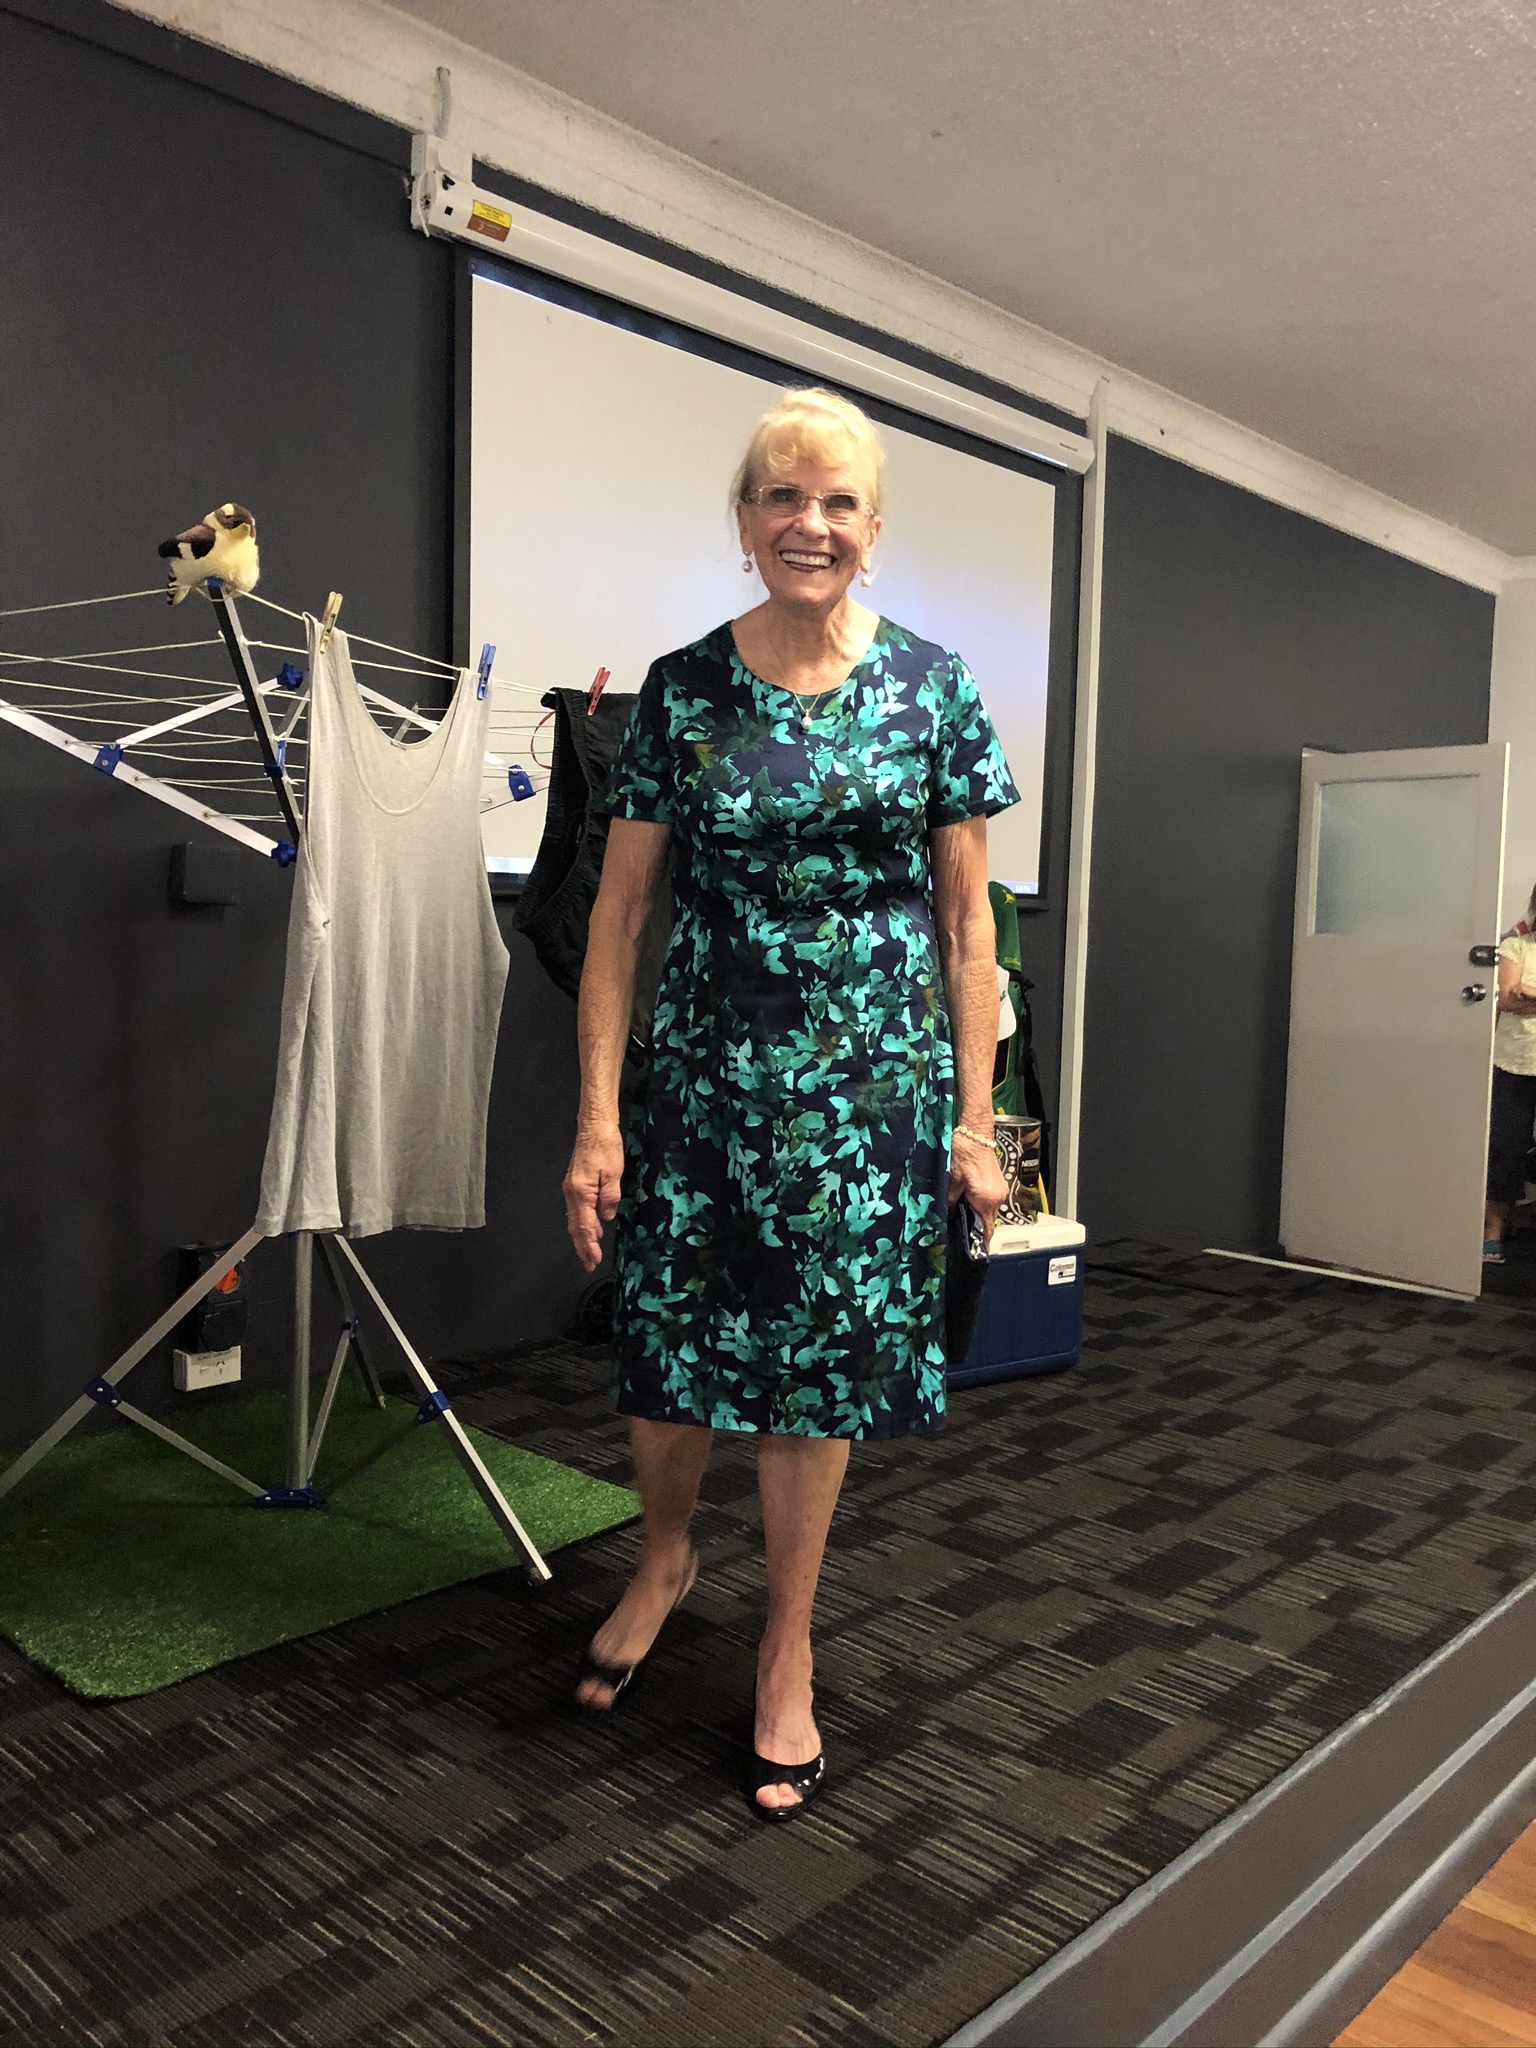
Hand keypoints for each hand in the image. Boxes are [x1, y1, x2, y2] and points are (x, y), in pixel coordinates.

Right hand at [563, 1121, 624, 1271]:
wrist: (593, 1125)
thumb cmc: (605, 1146)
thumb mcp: (614, 1173)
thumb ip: (610, 1197)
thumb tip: (606, 1217)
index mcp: (581, 1193)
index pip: (584, 1227)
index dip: (589, 1246)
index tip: (594, 1261)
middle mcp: (572, 1193)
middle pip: (575, 1227)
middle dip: (582, 1247)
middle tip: (589, 1264)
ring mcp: (572, 1188)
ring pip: (575, 1219)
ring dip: (582, 1236)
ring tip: (590, 1252)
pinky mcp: (576, 1183)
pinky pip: (578, 1210)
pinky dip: (583, 1223)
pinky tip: (593, 1227)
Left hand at [948, 1129, 1009, 1242]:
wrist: (975, 1133)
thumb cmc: (964, 1152)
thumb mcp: (951, 1179)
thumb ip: (949, 1201)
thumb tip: (945, 1216)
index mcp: (987, 1199)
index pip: (987, 1229)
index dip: (981, 1243)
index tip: (975, 1254)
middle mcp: (997, 1197)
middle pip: (988, 1222)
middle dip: (975, 1229)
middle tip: (960, 1236)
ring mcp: (1000, 1190)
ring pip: (989, 1212)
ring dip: (977, 1216)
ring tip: (962, 1220)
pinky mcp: (998, 1184)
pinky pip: (989, 1202)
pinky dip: (980, 1206)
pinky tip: (967, 1203)